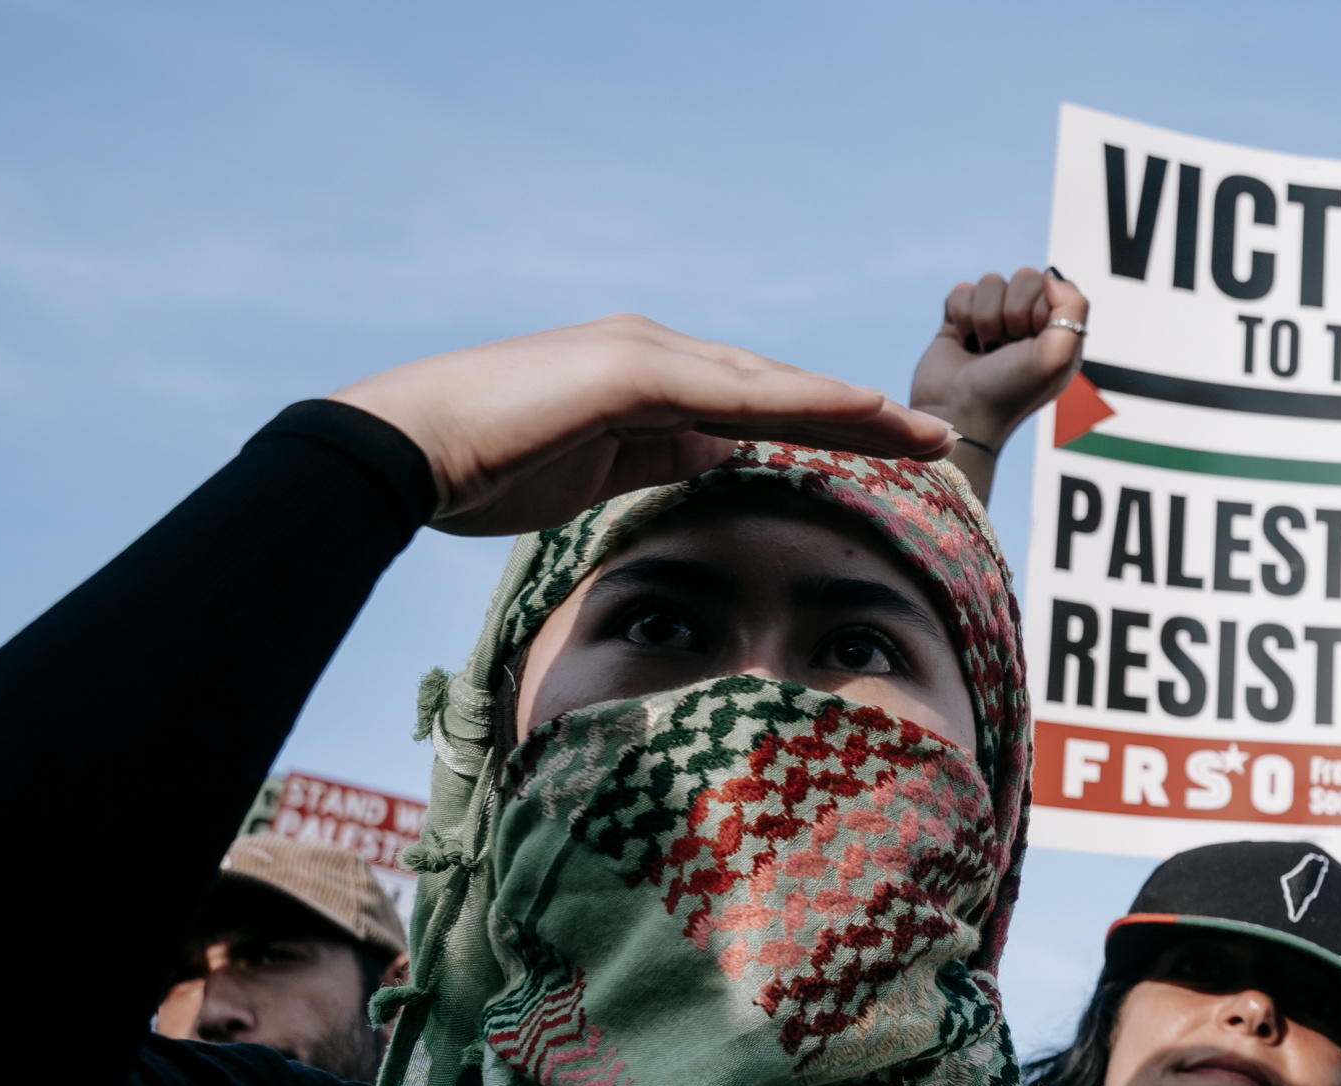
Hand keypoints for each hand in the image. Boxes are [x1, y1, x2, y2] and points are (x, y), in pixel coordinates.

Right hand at [331, 314, 954, 536]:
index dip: (830, 430)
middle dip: (862, 417)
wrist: (405, 453)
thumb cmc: (481, 474)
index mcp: (648, 383)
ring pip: (776, 384)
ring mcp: (647, 356)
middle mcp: (657, 355)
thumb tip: (711, 458)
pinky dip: (807, 402)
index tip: (892, 457)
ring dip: (856, 408)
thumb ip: (656, 459)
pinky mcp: (633, 372)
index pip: (760, 407)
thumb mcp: (593, 475)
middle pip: (783, 388)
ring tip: (925, 432)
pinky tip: (865, 412)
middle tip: (935, 440)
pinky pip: (740, 391)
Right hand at [909, 268, 1089, 498]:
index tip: (1030, 343)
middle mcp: (1029, 324)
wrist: (958, 415)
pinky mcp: (961, 320)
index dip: (1038, 310)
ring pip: (990, 282)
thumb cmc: (1010, 392)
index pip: (1053, 285)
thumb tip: (1051, 274)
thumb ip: (1073, 308)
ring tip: (984, 351)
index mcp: (1058, 332)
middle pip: (1023, 277)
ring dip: (984, 319)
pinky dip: (959, 316)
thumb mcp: (1057, 357)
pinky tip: (964, 343)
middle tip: (1006, 350)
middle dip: (1010, 314)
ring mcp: (995, 320)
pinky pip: (962, 291)